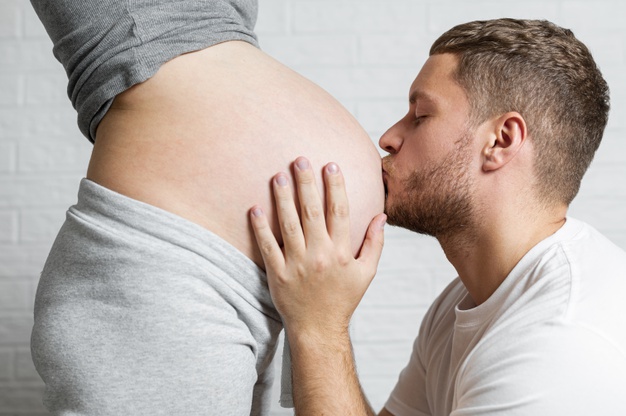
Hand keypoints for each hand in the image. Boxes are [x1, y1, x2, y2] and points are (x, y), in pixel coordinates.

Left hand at [249, 157, 385, 336]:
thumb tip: (381, 216)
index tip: (330, 165)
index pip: (339, 212)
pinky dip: (261, 227)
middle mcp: (320, 254)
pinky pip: (268, 246)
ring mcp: (296, 264)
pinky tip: (255, 208)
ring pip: (288, 224)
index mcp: (341, 252)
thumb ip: (375, 243)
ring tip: (278, 176)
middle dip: (306, 183)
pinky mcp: (277, 274)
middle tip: (299, 160)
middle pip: (312, 212)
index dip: (335, 187)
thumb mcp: (366, 273)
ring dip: (282, 198)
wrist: (318, 329)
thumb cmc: (343, 299)